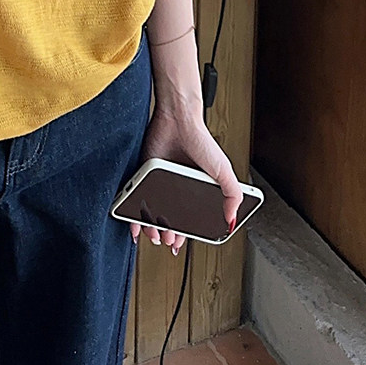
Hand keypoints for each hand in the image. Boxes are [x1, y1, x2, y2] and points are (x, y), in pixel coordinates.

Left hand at [128, 106, 242, 255]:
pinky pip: (136, 198)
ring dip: (150, 227)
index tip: (178, 243)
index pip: (187, 220)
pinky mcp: (143, 174)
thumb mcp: (223, 170)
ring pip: (151, 213)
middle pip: (167, 219)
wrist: (178, 121)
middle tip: (166, 238)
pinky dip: (133, 214)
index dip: (183, 234)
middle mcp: (175, 188)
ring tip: (153, 232)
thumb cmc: (201, 141)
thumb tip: (232, 219)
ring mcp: (158, 183)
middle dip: (166, 234)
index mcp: (194, 191)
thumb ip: (232, 194)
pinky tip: (134, 224)